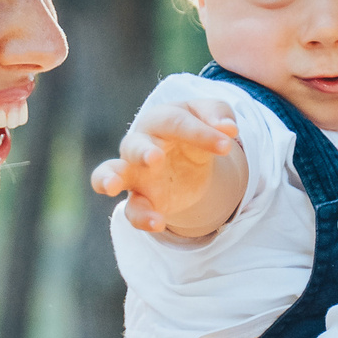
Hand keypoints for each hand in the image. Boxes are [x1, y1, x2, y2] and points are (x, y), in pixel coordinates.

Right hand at [91, 99, 241, 234]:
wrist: (186, 158)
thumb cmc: (193, 130)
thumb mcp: (209, 116)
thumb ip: (218, 114)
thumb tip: (229, 128)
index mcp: (159, 119)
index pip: (175, 122)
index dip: (200, 133)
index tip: (227, 145)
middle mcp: (139, 144)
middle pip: (133, 146)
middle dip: (141, 152)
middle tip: (154, 158)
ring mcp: (135, 173)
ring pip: (109, 174)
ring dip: (109, 179)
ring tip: (111, 186)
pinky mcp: (141, 199)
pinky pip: (132, 210)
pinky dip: (141, 218)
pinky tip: (157, 223)